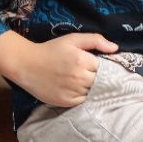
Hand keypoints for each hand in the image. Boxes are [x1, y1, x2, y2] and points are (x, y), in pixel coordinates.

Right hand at [0, 30, 118, 106]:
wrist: (26, 64)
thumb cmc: (52, 49)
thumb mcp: (73, 39)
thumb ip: (96, 40)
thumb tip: (115, 48)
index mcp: (83, 60)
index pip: (105, 66)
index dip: (102, 65)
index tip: (96, 63)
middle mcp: (79, 78)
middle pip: (99, 80)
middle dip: (97, 76)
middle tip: (87, 71)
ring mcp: (72, 92)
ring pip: (92, 91)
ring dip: (91, 87)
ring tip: (81, 79)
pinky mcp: (65, 102)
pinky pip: (83, 101)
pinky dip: (83, 96)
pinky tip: (76, 88)